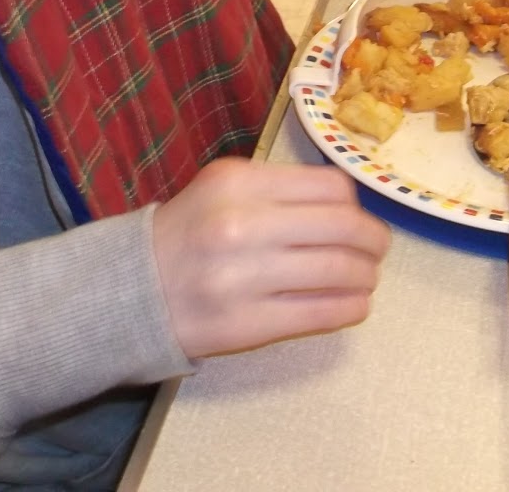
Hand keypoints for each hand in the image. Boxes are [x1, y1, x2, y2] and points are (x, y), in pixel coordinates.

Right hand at [152, 157, 390, 358]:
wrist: (132, 290)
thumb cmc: (189, 232)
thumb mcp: (221, 186)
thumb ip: (278, 187)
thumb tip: (349, 204)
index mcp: (239, 183)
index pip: (331, 186)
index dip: (355, 204)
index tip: (356, 216)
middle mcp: (242, 225)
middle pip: (345, 226)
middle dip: (374, 240)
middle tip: (377, 250)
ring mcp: (244, 278)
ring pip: (340, 271)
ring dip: (367, 275)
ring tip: (366, 278)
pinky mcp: (247, 325)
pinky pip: (322, 313)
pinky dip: (351, 307)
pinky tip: (353, 303)